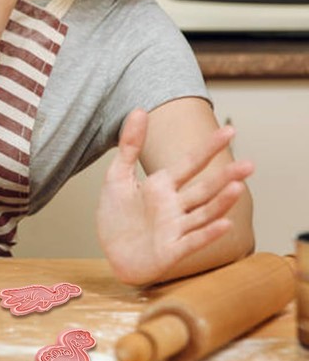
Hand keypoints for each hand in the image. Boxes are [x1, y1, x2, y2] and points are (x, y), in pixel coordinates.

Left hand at [96, 108, 253, 286]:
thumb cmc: (116, 215)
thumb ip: (129, 145)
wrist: (109, 250)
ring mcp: (175, 228)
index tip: (230, 131)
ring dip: (221, 202)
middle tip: (249, 164)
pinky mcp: (171, 251)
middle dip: (226, 177)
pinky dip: (208, 233)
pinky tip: (224, 224)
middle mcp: (175, 206)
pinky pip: (193, 241)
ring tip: (237, 186)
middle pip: (205, 189)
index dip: (208, 148)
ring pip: (203, 213)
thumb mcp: (117, 175)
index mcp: (163, 185)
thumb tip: (138, 109)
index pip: (191, 163)